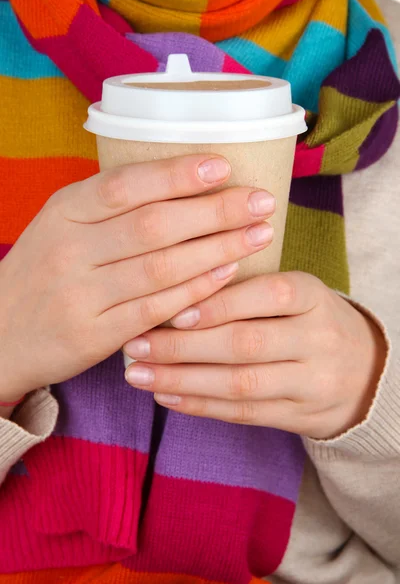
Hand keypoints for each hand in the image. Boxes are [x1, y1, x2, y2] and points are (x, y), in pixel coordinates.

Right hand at [0, 155, 275, 401]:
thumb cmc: (44, 271)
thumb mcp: (61, 225)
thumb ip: (110, 206)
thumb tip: (183, 183)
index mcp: (64, 211)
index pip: (126, 184)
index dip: (178, 175)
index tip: (223, 166)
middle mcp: (70, 249)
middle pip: (154, 224)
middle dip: (215, 211)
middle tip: (260, 201)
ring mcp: (81, 294)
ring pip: (161, 266)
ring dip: (217, 249)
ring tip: (258, 234)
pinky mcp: (93, 334)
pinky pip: (155, 308)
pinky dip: (195, 290)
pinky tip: (228, 274)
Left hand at [124, 272, 386, 438]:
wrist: (362, 371)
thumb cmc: (308, 320)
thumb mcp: (293, 293)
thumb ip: (245, 291)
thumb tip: (175, 293)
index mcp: (314, 297)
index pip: (269, 294)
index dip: (218, 304)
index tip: (171, 310)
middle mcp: (318, 340)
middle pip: (246, 344)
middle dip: (184, 346)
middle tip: (135, 345)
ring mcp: (312, 383)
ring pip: (240, 384)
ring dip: (182, 380)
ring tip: (138, 374)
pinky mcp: (299, 416)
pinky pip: (244, 413)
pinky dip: (200, 405)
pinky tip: (165, 396)